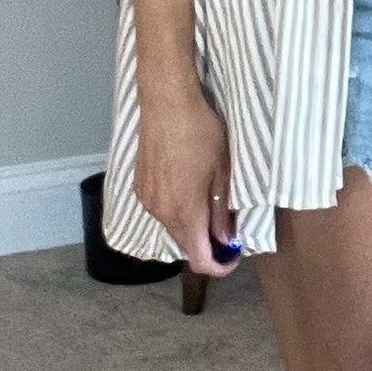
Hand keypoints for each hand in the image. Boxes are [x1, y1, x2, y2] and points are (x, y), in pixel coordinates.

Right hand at [132, 86, 240, 277]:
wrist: (166, 104)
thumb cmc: (200, 133)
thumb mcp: (222, 172)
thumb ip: (221, 211)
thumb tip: (226, 239)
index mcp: (185, 212)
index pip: (199, 259)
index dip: (218, 266)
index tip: (232, 259)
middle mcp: (161, 212)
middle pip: (184, 245)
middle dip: (206, 246)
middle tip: (227, 233)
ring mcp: (147, 200)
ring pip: (171, 227)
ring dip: (191, 228)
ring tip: (210, 208)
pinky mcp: (139, 186)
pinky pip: (160, 210)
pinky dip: (176, 212)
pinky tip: (188, 192)